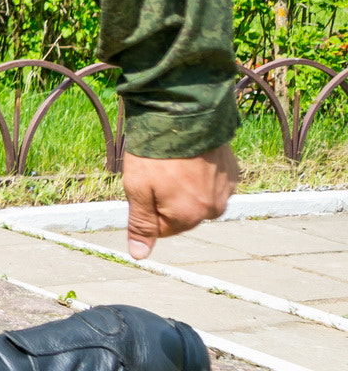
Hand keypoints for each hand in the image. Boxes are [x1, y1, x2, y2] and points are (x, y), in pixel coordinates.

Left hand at [121, 144, 239, 258]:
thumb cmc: (156, 153)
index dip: (146, 207)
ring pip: (196, 198)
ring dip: (183, 186)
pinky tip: (190, 156)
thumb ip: (141, 225)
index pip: (161, 228)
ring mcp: (226, 190)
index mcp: (188, 216)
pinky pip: (210, 183)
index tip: (144, 184)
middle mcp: (213, 209)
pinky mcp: (231, 173)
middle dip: (165, 198)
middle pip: (180, 214)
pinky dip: (198, 173)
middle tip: (157, 171)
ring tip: (174, 162)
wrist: (184, 114)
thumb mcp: (137, 189)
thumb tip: (139, 256)